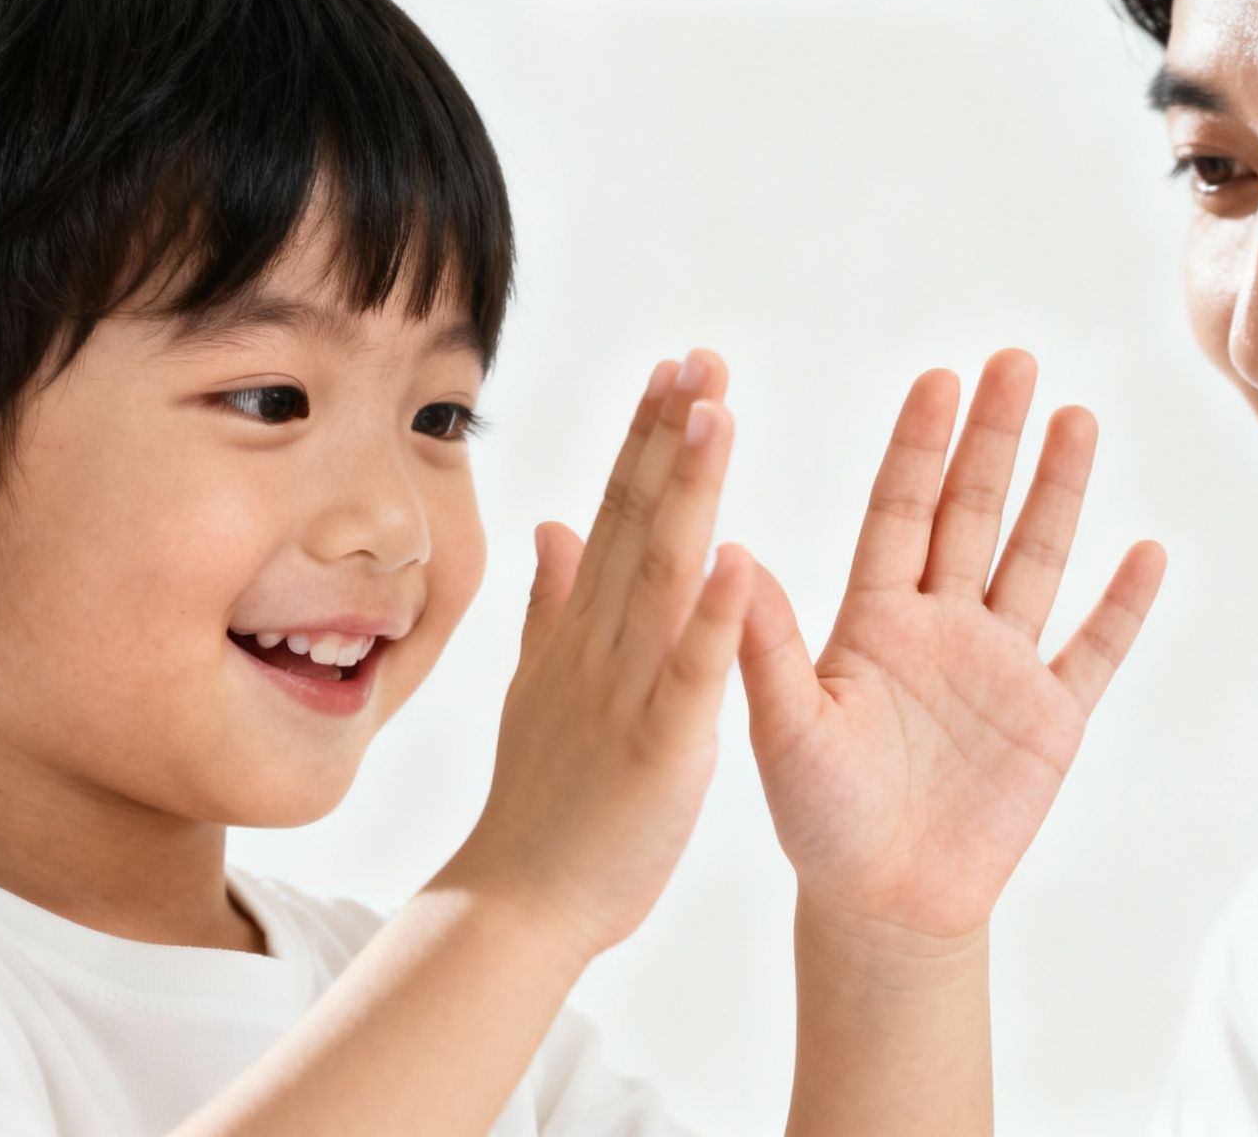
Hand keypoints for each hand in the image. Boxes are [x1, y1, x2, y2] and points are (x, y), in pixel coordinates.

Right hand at [439, 350, 752, 964]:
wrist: (519, 900)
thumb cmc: (543, 802)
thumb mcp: (539, 685)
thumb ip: (549, 602)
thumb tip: (553, 523)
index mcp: (582, 628)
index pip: (616, 511)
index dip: (646, 438)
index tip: (675, 368)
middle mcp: (600, 641)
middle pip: (637, 520)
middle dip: (670, 434)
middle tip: (702, 356)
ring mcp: (626, 687)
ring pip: (661, 573)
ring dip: (689, 491)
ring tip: (715, 413)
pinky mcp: (659, 745)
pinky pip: (690, 673)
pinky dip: (710, 616)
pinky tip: (738, 557)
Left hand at [739, 349, 1164, 943]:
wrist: (886, 903)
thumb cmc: (821, 818)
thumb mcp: (784, 727)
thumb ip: (764, 643)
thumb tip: (726, 548)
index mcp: (872, 621)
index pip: (900, 513)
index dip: (920, 447)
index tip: (938, 378)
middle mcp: (939, 627)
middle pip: (973, 514)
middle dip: (993, 440)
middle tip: (1014, 361)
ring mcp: (1000, 668)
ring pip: (1035, 560)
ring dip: (1058, 493)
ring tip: (1077, 417)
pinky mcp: (1050, 720)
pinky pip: (1093, 651)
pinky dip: (1121, 606)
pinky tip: (1146, 550)